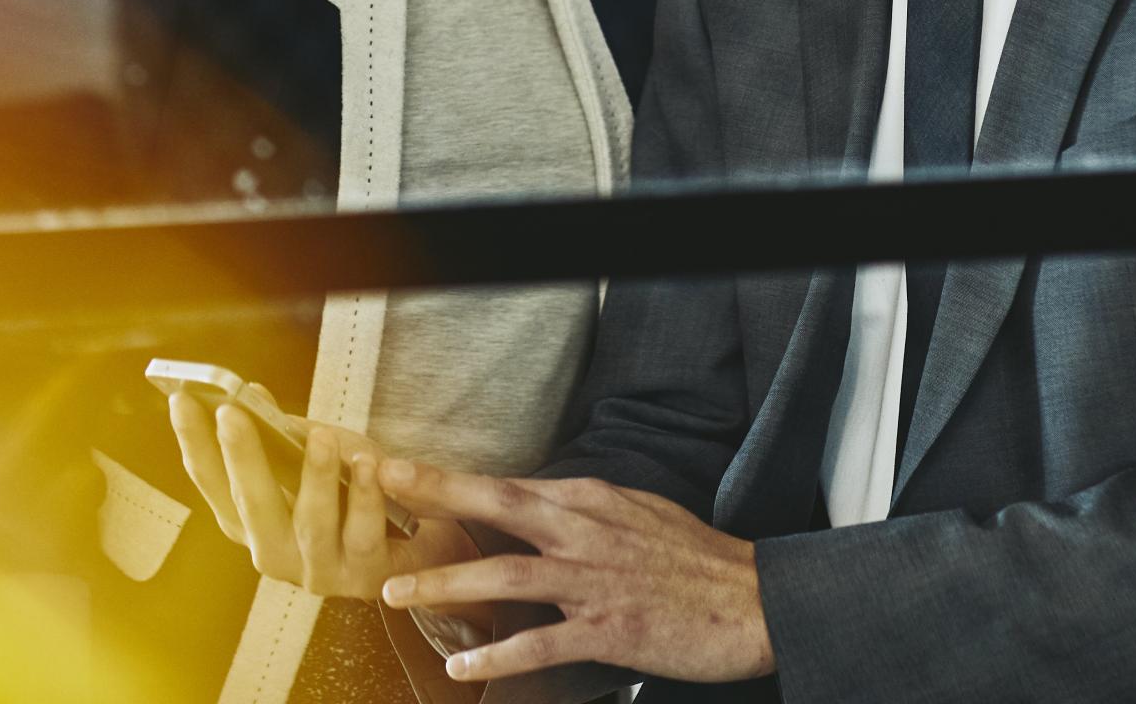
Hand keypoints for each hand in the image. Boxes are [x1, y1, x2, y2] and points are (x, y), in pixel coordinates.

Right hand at [165, 390, 442, 601]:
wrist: (415, 539)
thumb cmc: (351, 490)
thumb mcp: (313, 455)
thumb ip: (282, 433)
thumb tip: (251, 394)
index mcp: (250, 522)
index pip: (212, 483)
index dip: (194, 443)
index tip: (181, 400)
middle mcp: (272, 553)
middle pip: (251, 508)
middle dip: (241, 459)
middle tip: (231, 414)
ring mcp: (316, 571)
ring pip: (309, 525)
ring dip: (316, 478)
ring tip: (322, 437)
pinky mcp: (362, 577)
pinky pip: (362, 534)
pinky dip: (365, 497)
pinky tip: (369, 464)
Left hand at [376, 460, 774, 684]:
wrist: (753, 601)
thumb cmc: (694, 560)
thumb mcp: (636, 512)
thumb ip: (583, 510)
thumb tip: (536, 505)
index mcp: (590, 500)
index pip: (506, 485)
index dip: (449, 478)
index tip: (399, 470)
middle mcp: (586, 532)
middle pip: (498, 505)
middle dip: (436, 494)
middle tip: (383, 488)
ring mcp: (595, 582)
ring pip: (506, 576)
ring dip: (447, 584)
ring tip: (397, 593)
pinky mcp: (610, 631)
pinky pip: (541, 644)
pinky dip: (498, 654)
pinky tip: (462, 665)